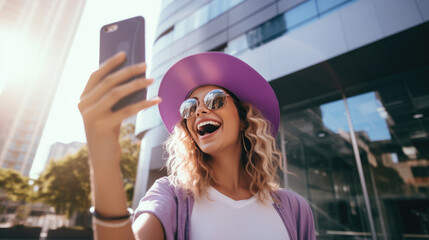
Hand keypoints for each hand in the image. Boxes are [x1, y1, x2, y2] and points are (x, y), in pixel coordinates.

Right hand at [78, 51, 160, 169]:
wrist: (102, 158)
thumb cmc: (108, 131)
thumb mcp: (108, 111)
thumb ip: (114, 95)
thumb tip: (134, 75)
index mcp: (82, 98)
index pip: (95, 75)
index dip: (110, 63)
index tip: (125, 53)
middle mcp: (83, 105)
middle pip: (108, 82)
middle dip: (128, 71)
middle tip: (145, 64)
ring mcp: (91, 115)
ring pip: (117, 93)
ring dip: (137, 84)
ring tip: (152, 79)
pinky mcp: (102, 126)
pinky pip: (127, 110)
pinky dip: (143, 103)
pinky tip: (156, 100)